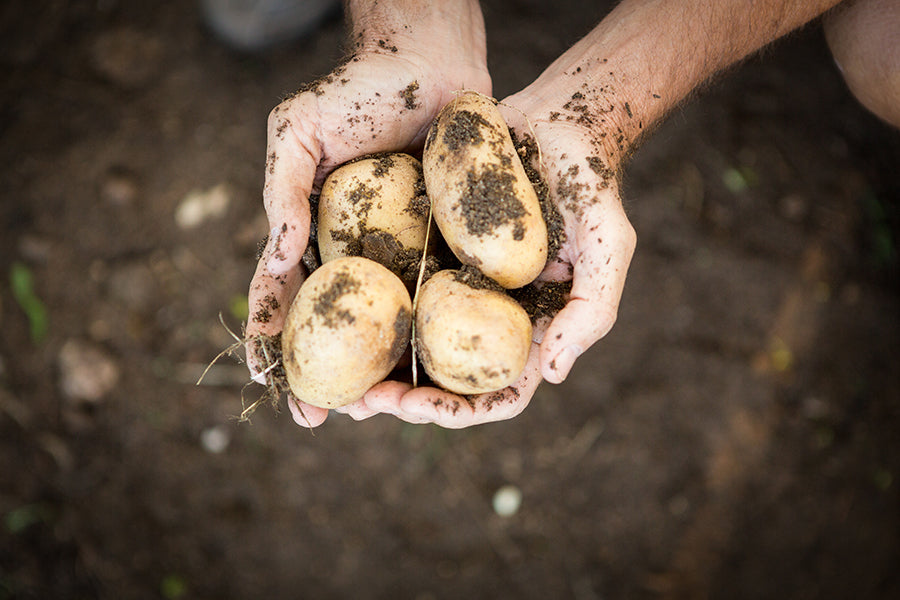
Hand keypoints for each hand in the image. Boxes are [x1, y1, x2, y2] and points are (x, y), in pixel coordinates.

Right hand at [247, 4, 489, 427]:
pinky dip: (433, 333)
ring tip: (377, 409)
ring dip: (378, 371)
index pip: (285, 296)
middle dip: (326, 376)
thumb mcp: (298, 132)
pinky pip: (439, 295)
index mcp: (312, 234)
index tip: (267, 381)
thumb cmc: (356, 91)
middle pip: (338, 326)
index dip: (272, 340)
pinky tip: (434, 368)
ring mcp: (403, 254)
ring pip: (389, 324)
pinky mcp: (447, 247)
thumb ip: (281, 192)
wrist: (430, 65)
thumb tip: (275, 259)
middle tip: (323, 419)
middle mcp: (357, 253)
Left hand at [350, 87, 635, 427]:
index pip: (496, 391)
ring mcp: (454, 284)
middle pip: (442, 379)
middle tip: (362, 402)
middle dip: (402, 400)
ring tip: (333, 377)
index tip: (420, 408)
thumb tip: (553, 374)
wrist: (554, 121)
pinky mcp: (426, 250)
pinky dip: (363, 310)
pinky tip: (327, 315)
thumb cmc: (588, 183)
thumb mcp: (608, 245)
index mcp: (528, 328)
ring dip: (372, 368)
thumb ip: (592, 310)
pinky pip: (391, 288)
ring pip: (409, 343)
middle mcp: (486, 315)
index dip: (459, 410)